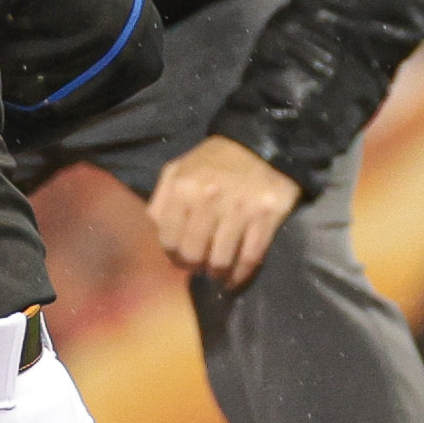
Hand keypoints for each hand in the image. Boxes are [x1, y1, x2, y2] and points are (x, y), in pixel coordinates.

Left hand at [145, 137, 301, 290]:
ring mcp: (240, 210)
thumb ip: (162, 199)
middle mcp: (209, 199)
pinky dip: (241, 275)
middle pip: (193, 252)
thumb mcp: (179, 169)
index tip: (180, 258)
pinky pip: (250, 257)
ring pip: (221, 259)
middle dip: (194, 265)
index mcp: (183, 188)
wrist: (261, 143)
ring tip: (217, 273)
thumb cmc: (215, 161)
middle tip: (200, 267)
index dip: (173, 254)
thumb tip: (157, 231)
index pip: (168, 238)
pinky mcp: (266, 217)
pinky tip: (235, 279)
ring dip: (217, 273)